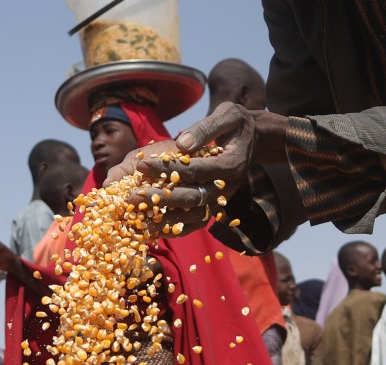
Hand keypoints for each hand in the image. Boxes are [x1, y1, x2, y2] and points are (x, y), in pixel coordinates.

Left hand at [104, 103, 288, 231]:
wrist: (254, 139)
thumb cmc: (237, 123)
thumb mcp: (227, 115)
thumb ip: (205, 129)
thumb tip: (181, 145)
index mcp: (231, 165)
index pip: (194, 170)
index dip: (166, 168)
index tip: (141, 164)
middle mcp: (227, 188)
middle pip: (191, 197)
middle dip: (159, 198)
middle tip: (131, 196)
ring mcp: (221, 200)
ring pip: (192, 215)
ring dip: (165, 218)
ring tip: (138, 217)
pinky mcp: (215, 206)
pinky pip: (195, 223)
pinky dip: (175, 228)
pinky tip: (153, 228)